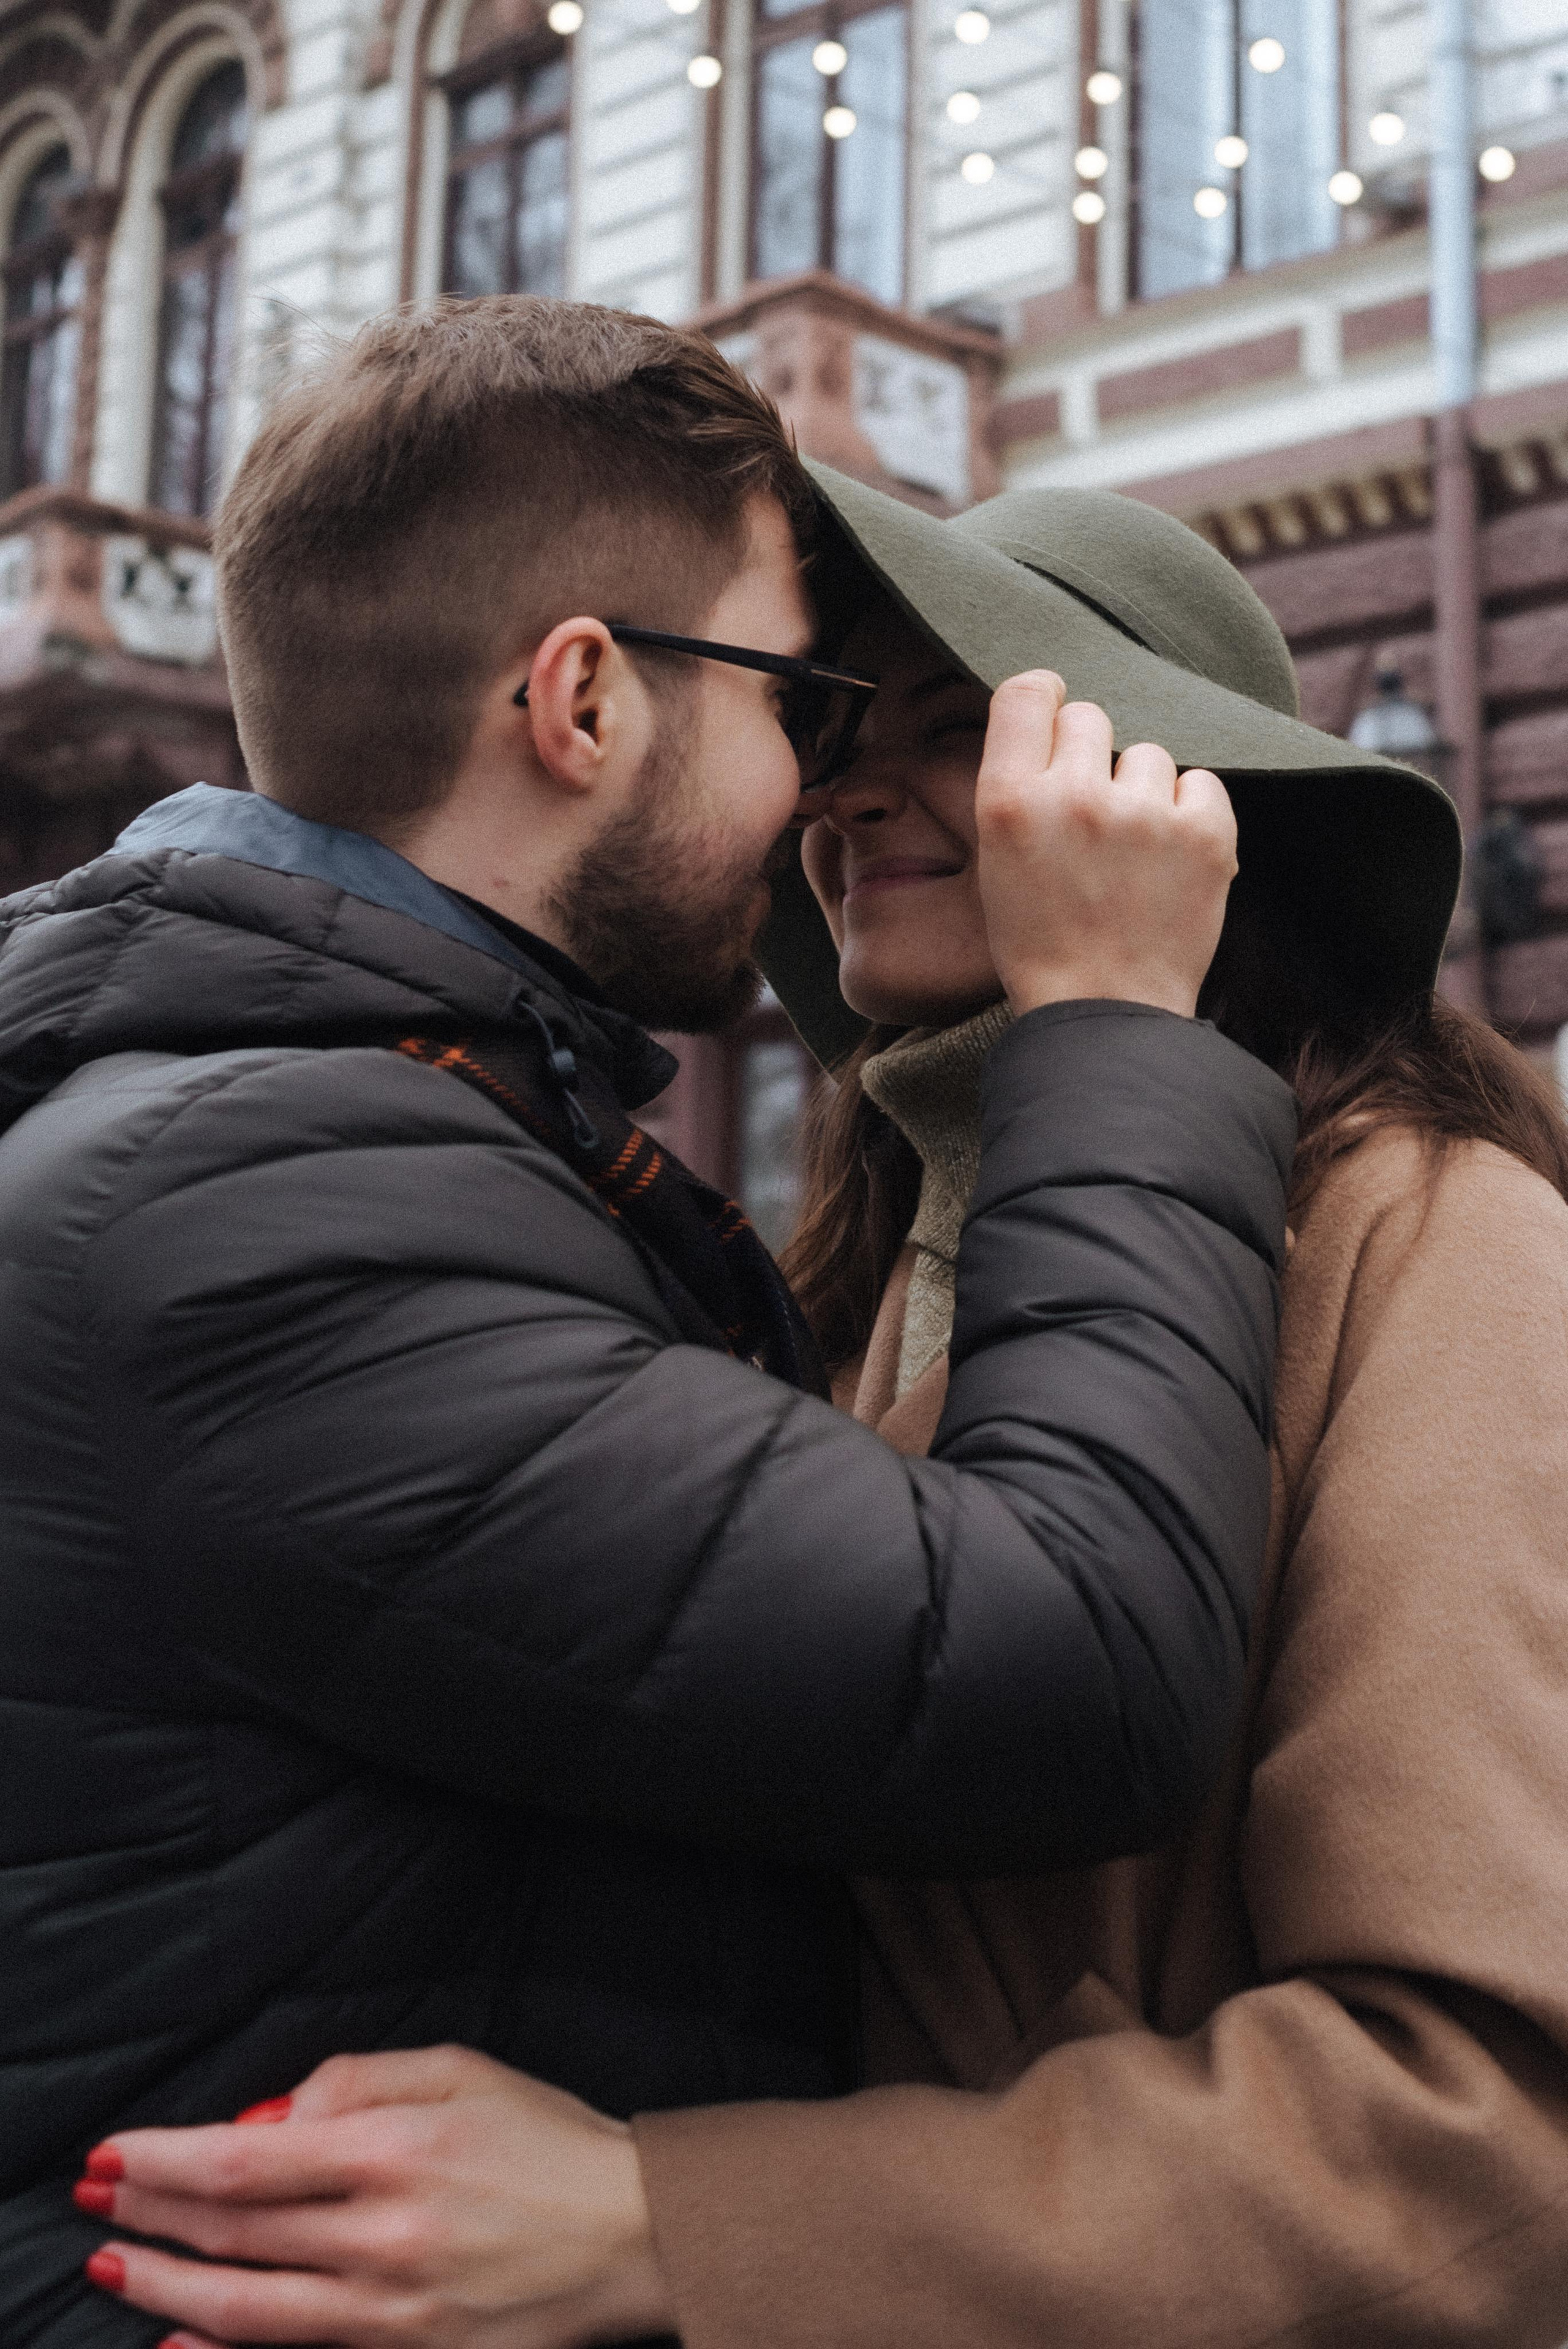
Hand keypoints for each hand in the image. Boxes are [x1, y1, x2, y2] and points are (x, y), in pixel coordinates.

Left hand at [76, 2045, 673, 2346]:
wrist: (633, 2235)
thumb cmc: (547, 2142)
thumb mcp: (459, 2070)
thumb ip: (358, 2079)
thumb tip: (269, 2115)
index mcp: (398, 2150)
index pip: (245, 2158)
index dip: (165, 2158)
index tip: (115, 2152)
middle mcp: (386, 2234)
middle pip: (233, 2232)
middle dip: (149, 2213)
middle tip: (92, 2198)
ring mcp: (395, 2310)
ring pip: (248, 2308)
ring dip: (166, 2286)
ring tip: (111, 2265)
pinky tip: (178, 2339)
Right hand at [975, 671, 1235, 1019]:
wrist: (1104, 1016)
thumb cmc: (1043, 944)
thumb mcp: (996, 861)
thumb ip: (1021, 786)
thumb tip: (1060, 720)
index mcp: (1008, 800)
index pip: (1029, 690)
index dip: (1044, 706)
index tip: (1055, 734)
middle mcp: (1074, 796)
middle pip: (1090, 716)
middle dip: (1091, 760)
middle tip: (1089, 823)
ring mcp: (1144, 814)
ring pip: (1148, 755)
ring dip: (1142, 793)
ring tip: (1131, 857)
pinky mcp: (1205, 835)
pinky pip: (1200, 783)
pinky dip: (1190, 815)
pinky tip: (1169, 862)